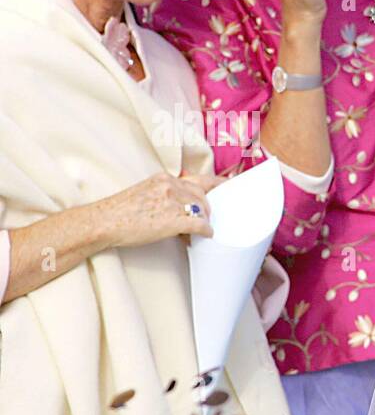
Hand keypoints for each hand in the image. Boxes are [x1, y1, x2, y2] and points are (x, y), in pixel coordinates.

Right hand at [99, 172, 220, 248]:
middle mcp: (171, 185)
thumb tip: (184, 209)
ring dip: (202, 222)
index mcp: (164, 178)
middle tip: (203, 221)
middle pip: (203, 197)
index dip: (218, 183)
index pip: (200, 179)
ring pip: (203, 211)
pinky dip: (206, 231)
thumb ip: (166, 194)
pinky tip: (204, 236)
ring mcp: (173, 201)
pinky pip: (201, 225)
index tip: (230, 185)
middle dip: (206, 210)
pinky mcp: (174, 218)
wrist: (103, 222)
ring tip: (192, 232)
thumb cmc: (120, 212)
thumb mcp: (145, 193)